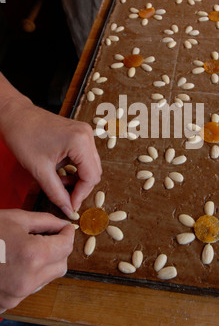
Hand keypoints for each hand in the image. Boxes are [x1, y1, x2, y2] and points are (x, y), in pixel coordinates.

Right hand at [0, 209, 74, 313]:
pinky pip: (30, 288)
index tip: (65, 228)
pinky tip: (16, 262)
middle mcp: (28, 279)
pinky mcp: (7, 303)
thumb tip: (62, 225)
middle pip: (61, 265)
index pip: (66, 246)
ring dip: (45, 263)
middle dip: (59, 250)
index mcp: (33, 255)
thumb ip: (44, 222)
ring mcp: (16, 295)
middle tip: (49, 237)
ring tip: (27, 249)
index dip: (67, 233)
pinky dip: (30, 275)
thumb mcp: (15, 219)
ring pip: (47, 279)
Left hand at [1, 96, 101, 218]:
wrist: (15, 116)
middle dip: (81, 188)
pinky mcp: (79, 133)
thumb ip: (57, 193)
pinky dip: (75, 168)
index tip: (70, 206)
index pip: (91, 177)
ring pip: (90, 165)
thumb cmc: (23, 136)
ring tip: (58, 184)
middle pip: (94, 171)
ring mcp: (84, 133)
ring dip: (77, 178)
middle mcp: (87, 135)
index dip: (81, 195)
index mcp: (80, 142)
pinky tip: (60, 173)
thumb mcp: (39, 170)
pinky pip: (84, 157)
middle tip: (65, 199)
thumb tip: (69, 209)